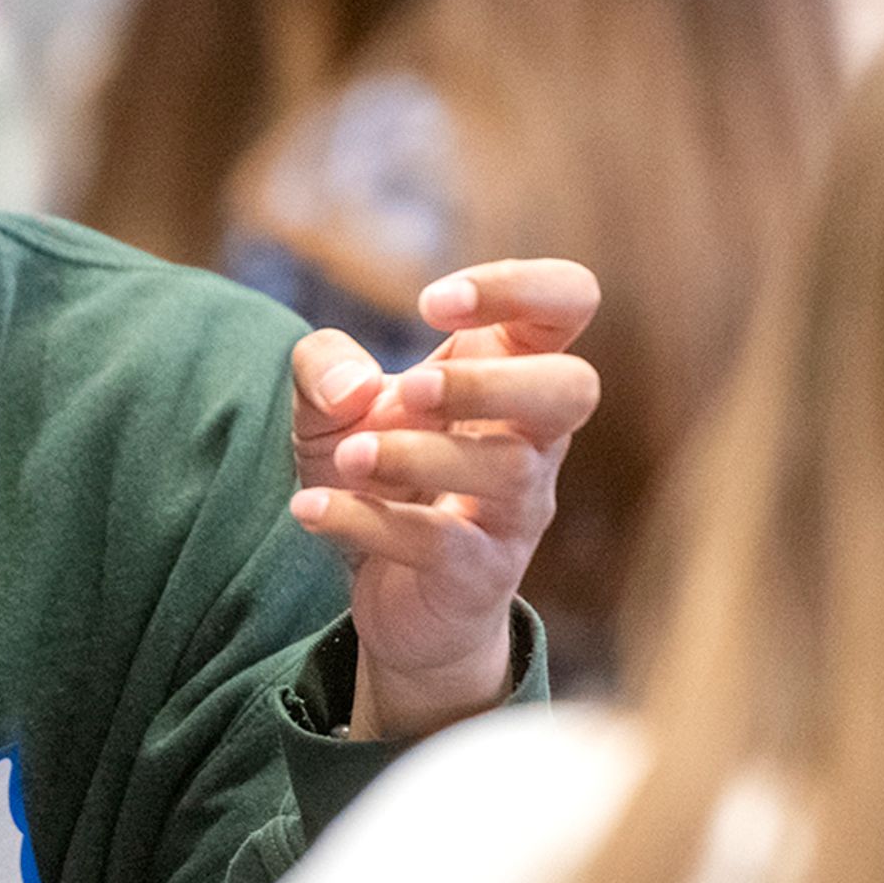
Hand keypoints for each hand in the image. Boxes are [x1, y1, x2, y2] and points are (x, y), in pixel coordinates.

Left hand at [287, 259, 601, 739]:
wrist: (390, 597)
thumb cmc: (380, 475)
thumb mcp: (330, 407)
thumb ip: (323, 367)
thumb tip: (351, 389)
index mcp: (512, 371)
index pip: (570, 300)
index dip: (518, 285)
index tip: (430, 303)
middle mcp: (534, 438)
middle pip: (574, 387)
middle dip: (489, 381)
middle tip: (410, 388)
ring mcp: (517, 510)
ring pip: (507, 470)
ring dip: (416, 454)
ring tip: (348, 456)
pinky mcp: (480, 575)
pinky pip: (441, 545)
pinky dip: (366, 520)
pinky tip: (309, 510)